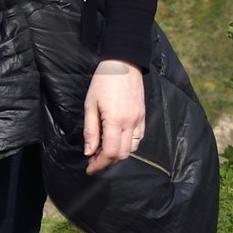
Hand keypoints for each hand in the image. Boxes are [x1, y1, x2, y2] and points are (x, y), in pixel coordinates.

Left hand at [84, 59, 144, 173]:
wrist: (124, 64)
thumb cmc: (103, 81)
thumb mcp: (90, 105)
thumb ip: (90, 130)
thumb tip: (89, 151)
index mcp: (115, 121)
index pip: (110, 153)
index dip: (99, 164)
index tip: (89, 168)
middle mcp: (130, 123)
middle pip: (122, 154)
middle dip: (107, 162)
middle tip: (94, 160)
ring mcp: (139, 120)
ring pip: (132, 149)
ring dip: (118, 154)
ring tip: (103, 150)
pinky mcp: (143, 116)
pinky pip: (138, 139)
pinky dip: (127, 145)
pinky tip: (116, 140)